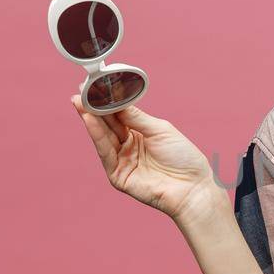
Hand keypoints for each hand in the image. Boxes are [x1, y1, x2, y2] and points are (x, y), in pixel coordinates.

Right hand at [71, 95, 217, 223]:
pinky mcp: (118, 176)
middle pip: (107, 125)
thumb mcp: (160, 130)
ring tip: (80, 102)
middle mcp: (128, 147)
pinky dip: (97, 135)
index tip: (94, 86)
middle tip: (80, 91)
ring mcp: (122, 161)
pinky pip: (105, 152)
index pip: (118, 116)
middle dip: (93, 108)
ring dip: (91, 119)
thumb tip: (115, 100)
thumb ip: (136, 117)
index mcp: (140, 134)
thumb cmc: (183, 158)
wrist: (193, 187)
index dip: (106, 102)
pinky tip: (90, 119)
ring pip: (103, 137)